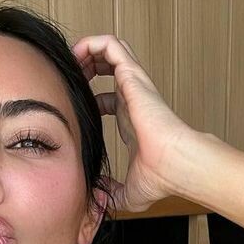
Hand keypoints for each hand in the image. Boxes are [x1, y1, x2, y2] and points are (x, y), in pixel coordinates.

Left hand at [71, 34, 196, 212]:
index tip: (74, 106)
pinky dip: (92, 43)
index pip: (108, 100)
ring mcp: (134, 86)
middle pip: (108, 70)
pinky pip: (111, 45)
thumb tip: (99, 201)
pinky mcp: (133, 76)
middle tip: (68, 77)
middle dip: (85, 68)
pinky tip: (79, 53)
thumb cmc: (162, 177)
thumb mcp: (129, 192)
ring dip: (88, 50)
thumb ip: (112, 195)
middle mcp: (133, 99)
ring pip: (110, 51)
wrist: (176, 166)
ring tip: (72, 60)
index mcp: (131, 120)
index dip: (89, 99)